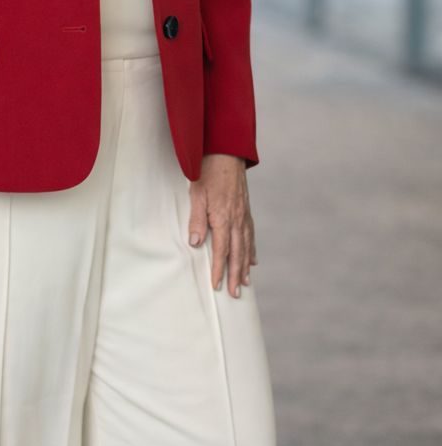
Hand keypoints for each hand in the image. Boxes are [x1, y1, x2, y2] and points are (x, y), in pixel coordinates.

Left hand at [187, 155, 257, 298]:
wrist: (226, 152)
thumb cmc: (207, 172)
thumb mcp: (196, 194)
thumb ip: (196, 219)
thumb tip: (194, 243)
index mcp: (223, 218)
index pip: (220, 250)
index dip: (218, 269)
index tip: (216, 285)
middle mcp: (237, 219)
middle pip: (236, 253)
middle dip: (234, 275)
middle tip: (235, 294)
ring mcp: (243, 215)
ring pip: (246, 246)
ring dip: (244, 266)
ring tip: (245, 282)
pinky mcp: (246, 210)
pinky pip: (250, 234)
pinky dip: (251, 249)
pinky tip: (252, 260)